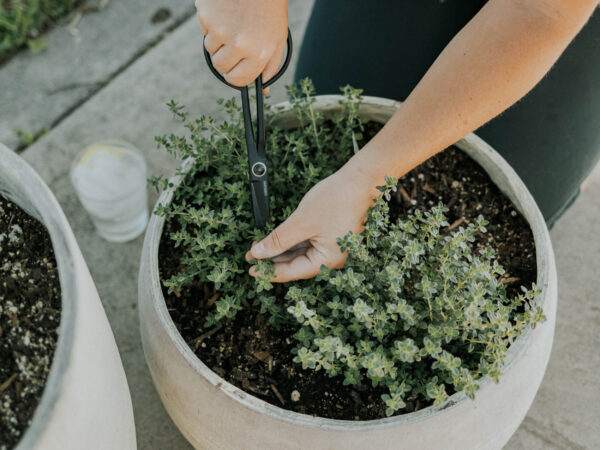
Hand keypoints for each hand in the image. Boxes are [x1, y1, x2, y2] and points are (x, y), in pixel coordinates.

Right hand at [196, 0, 287, 89]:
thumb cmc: (269, 7)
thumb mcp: (278, 37)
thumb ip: (270, 65)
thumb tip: (263, 88)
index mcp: (259, 52)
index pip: (238, 80)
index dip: (235, 76)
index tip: (235, 69)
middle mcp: (240, 44)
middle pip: (220, 67)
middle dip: (225, 58)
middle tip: (234, 42)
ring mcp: (221, 30)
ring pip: (210, 49)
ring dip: (218, 40)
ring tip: (232, 22)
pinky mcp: (207, 16)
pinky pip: (204, 30)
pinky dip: (211, 23)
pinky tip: (225, 12)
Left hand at [245, 161, 380, 281]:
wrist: (361, 180)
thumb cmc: (336, 200)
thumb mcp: (301, 222)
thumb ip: (279, 240)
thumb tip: (258, 253)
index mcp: (328, 261)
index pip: (292, 271)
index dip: (269, 272)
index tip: (251, 270)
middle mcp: (332, 259)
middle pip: (297, 265)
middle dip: (273, 261)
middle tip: (250, 257)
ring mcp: (333, 248)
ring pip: (301, 254)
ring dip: (281, 251)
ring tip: (259, 248)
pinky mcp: (332, 236)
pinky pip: (308, 244)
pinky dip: (292, 243)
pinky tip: (277, 240)